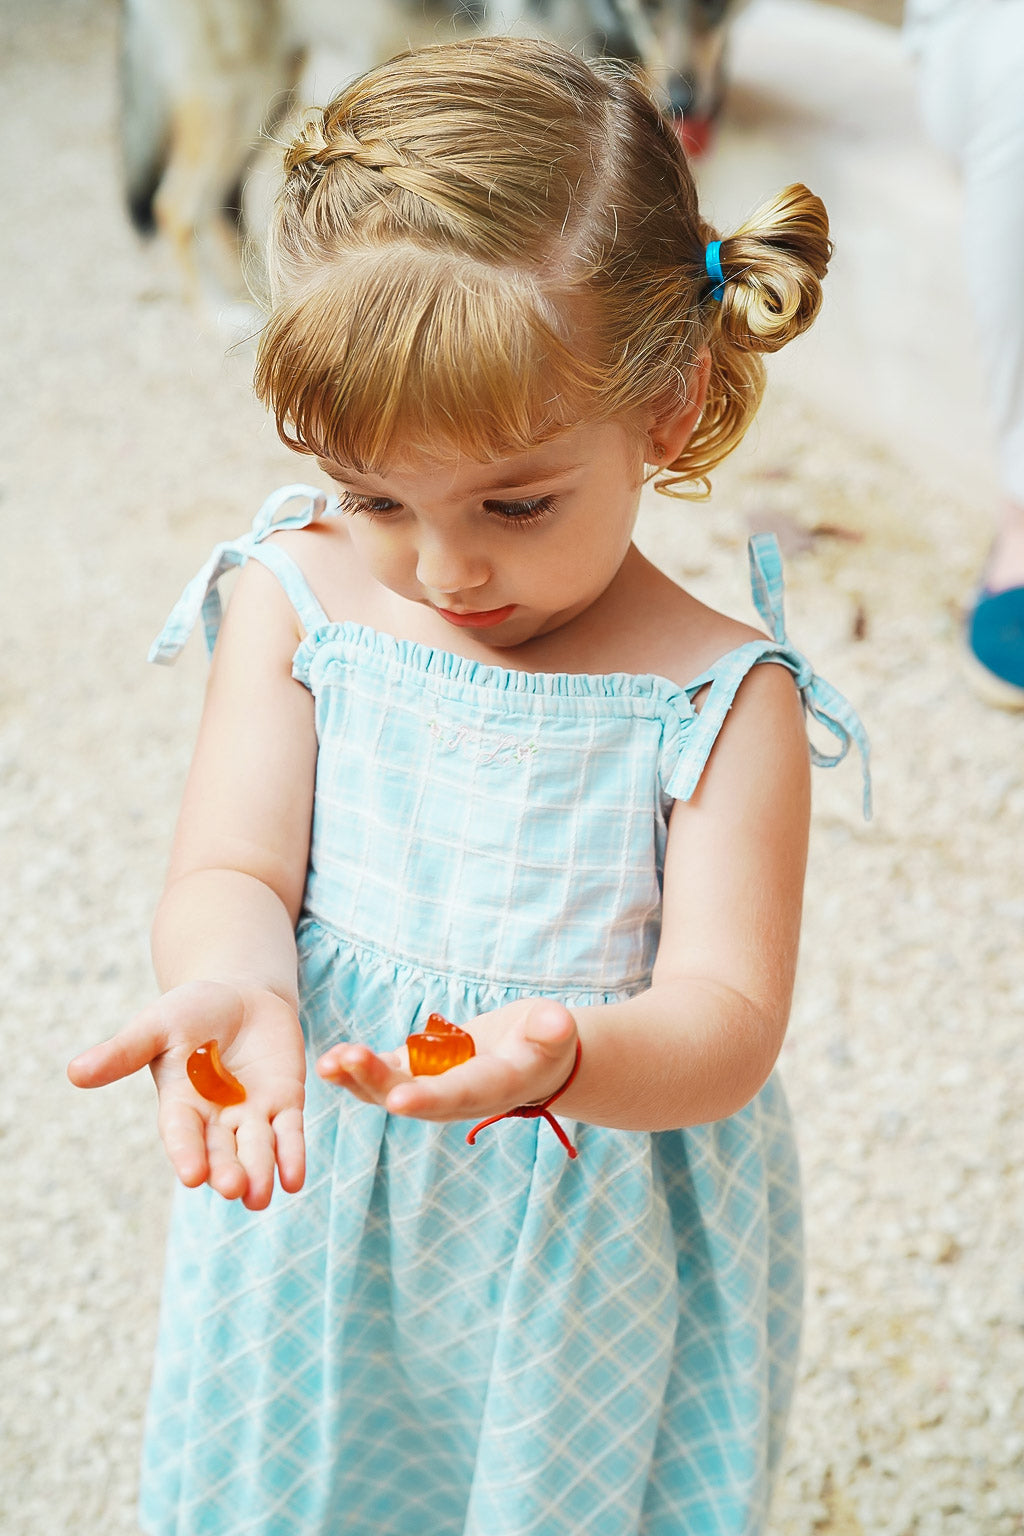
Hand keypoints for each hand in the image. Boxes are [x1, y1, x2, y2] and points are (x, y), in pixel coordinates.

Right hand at [67, 980, 305, 1206]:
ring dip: (260, 1172)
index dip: (186, 1152)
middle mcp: (215, 1118)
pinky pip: (289, 1133)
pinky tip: (294, 1181)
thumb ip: (123, 1051)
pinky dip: (292, 1156)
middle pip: (221, 1150)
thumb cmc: (192, 1010)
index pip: (181, 1133)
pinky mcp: (285, 1104)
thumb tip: (74, 1072)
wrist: (242, 995)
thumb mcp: (157, 1025)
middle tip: (231, 1189)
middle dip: (226, 1170)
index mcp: (179, 1103)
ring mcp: (251, 1114)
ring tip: (261, 1197)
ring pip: (256, 1149)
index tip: (191, 1175)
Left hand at [316, 998, 577, 1126]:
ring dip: (358, 1078)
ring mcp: (434, 1088)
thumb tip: (557, 1024)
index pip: (459, 1094)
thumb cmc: (547, 1040)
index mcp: (494, 1087)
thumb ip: (553, 1029)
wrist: (532, 1058)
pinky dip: (356, 1069)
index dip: (429, 1097)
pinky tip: (329, 1062)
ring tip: (328, 1063)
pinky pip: (383, 1074)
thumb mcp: (556, 1031)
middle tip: (348, 1062)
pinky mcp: (418, 1073)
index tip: (398, 1100)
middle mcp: (457, 1098)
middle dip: (379, 1082)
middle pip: (415, 1096)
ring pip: (390, 1089)